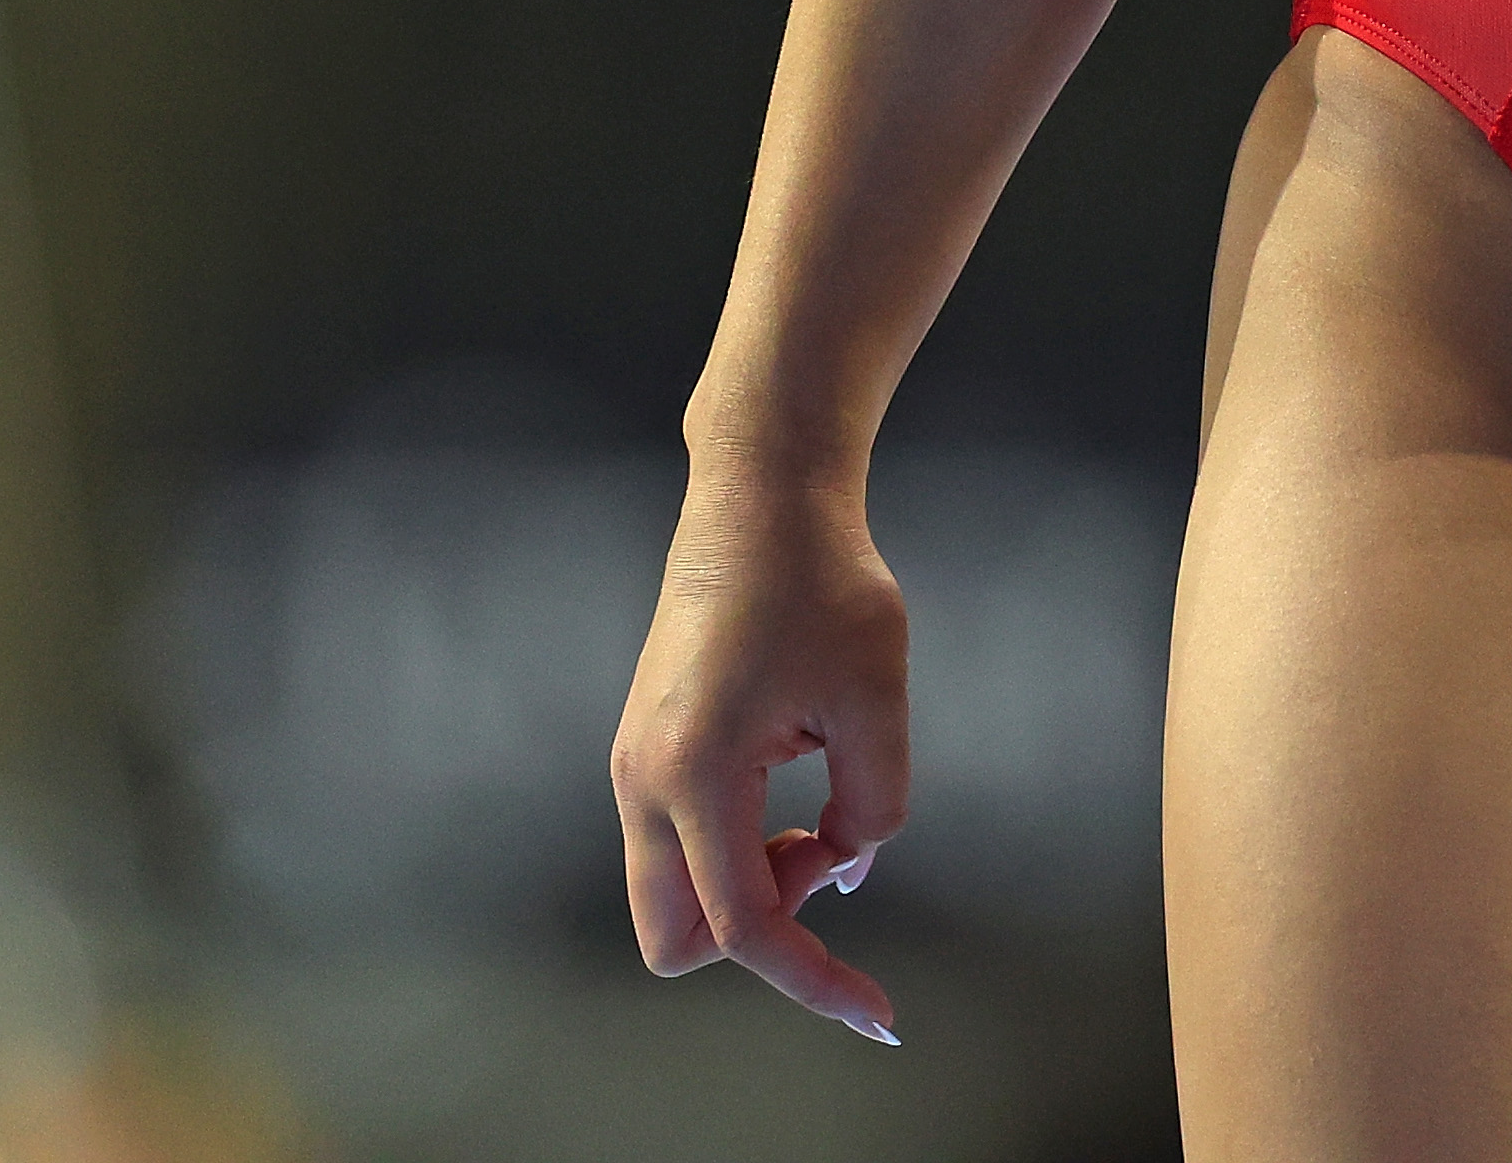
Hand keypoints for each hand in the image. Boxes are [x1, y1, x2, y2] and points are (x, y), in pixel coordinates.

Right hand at [610, 468, 913, 1042]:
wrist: (760, 496)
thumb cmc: (822, 581)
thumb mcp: (876, 700)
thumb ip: (872, 808)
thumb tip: (841, 871)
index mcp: (694, 772)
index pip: (745, 924)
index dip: (814, 981)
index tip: (878, 1015)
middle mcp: (643, 780)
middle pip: (678, 939)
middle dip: (759, 932)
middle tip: (824, 847)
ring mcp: (634, 765)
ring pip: (676, 896)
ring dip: (752, 884)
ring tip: (816, 805)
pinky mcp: (646, 749)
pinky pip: (680, 847)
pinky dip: (736, 850)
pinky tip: (792, 790)